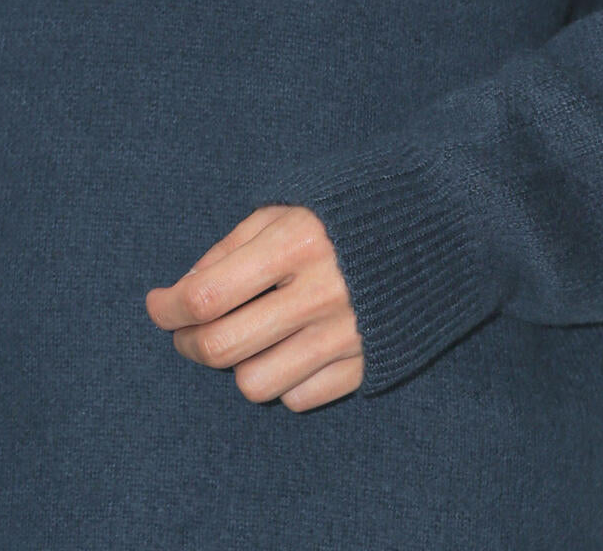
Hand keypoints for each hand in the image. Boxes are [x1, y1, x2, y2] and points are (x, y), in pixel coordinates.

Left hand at [145, 204, 364, 410]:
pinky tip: (291, 346)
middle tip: (188, 329)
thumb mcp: (291, 204)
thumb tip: (183, 291)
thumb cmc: (354, 208)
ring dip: (238, 365)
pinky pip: (300, 398)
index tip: (158, 305)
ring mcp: (347, 334)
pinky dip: (285, 378)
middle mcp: (322, 292)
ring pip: (256, 384)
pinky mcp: (369, 363)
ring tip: (246, 337)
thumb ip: (233, 245)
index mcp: (298, 241)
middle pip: (223, 348)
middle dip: (189, 343)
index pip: (207, 295)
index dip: (168, 307)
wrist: (445, 225)